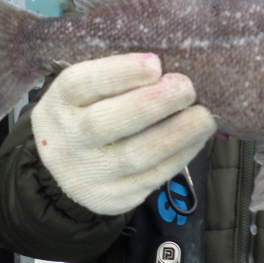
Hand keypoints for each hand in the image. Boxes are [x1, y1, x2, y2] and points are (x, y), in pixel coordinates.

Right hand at [32, 53, 215, 214]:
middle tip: (187, 88)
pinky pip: (151, 177)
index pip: (82, 84)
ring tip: (204, 116)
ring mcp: (86, 174)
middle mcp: (66, 140)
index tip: (156, 63)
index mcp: (59, 101)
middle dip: (153, 103)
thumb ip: (121, 75)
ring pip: (134, 156)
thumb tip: (171, 65)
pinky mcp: (111, 198)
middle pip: (104, 123)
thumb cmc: (92, 109)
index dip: (120, 73)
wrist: (69, 165)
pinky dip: (180, 155)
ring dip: (177, 133)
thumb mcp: (91, 89)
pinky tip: (197, 137)